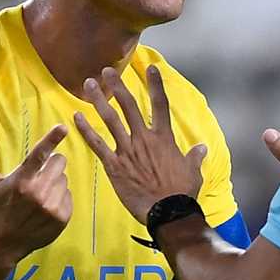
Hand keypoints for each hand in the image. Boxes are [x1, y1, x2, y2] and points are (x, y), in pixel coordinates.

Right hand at [0, 125, 71, 264]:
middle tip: (39, 176)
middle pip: (59, 163)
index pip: (39, 155)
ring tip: (40, 195)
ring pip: (64, 179)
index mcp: (21, 181)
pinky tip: (46, 207)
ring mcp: (51, 206)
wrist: (4, 243)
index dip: (51, 139)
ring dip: (55, 183)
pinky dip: (60, 198)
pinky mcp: (62, 217)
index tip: (62, 127)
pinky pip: (69, 195)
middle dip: (51, 165)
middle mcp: (37, 193)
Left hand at [74, 65, 206, 224]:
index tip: (151, 68)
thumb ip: (194, 156)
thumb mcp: (193, 171)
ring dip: (99, 100)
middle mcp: (144, 139)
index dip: (156, 85)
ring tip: (89, 84)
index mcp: (164, 137)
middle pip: (129, 105)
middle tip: (107, 70)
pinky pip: (97, 143)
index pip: (161, 104)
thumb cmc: (182, 192)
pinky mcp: (114, 165)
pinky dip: (86, 129)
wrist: (167, 211)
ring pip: (110, 119)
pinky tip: (77, 117)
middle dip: (117, 86)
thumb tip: (202, 147)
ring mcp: (127, 150)